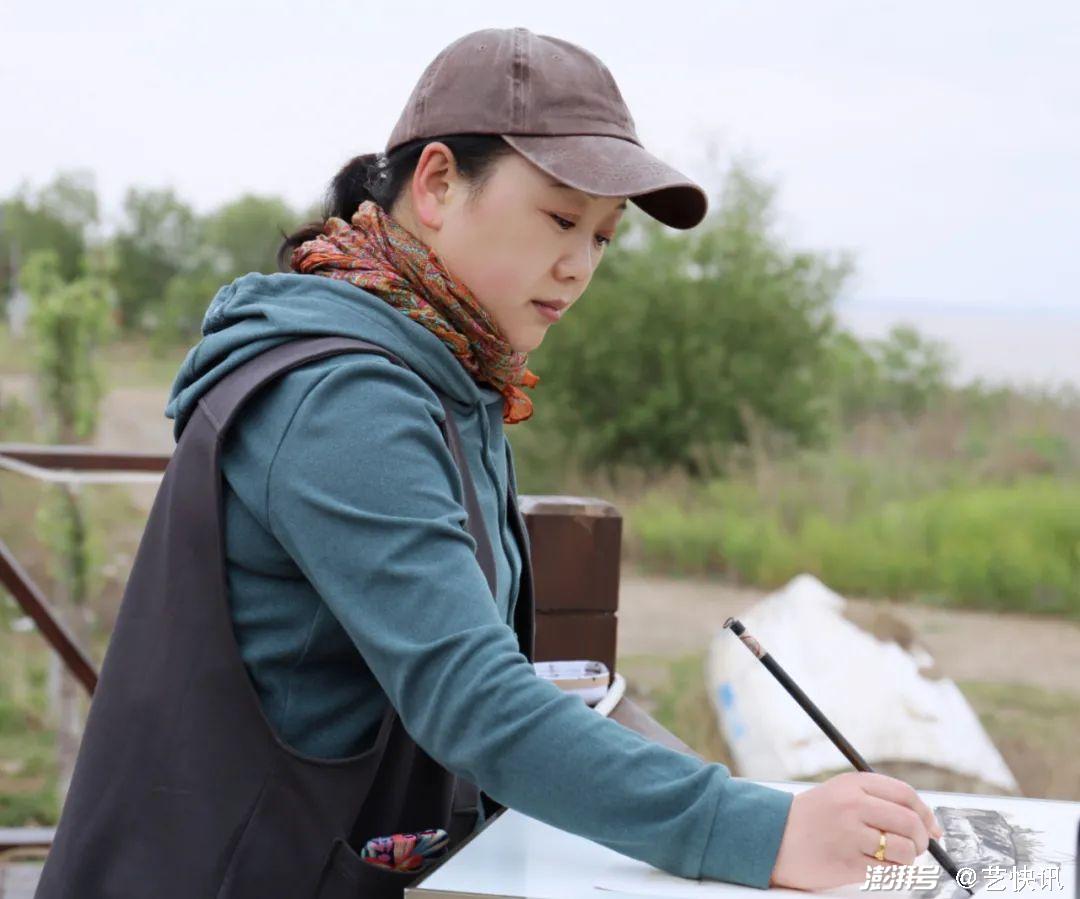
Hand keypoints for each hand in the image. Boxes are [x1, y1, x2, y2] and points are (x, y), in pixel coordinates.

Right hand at [769, 771, 943, 890]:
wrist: (772, 837)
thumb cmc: (811, 818)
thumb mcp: (840, 794)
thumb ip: (877, 800)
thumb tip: (926, 823)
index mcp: (852, 785)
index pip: (905, 794)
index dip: (926, 813)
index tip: (932, 827)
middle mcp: (852, 806)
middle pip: (909, 823)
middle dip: (923, 840)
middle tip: (918, 847)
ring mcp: (850, 834)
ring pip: (904, 850)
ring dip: (908, 859)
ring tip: (893, 858)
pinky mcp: (847, 863)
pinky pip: (888, 872)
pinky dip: (892, 873)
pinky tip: (878, 867)